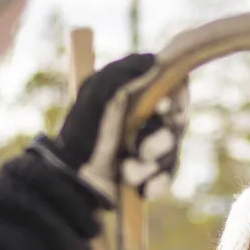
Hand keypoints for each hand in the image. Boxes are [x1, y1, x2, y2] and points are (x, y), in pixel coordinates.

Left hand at [30, 52, 188, 206]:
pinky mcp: (150, 174)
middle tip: (142, 150)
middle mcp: (145, 120)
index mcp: (135, 96)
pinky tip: (142, 188)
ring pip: (172, 153)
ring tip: (126, 171)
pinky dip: (157, 183)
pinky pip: (168, 177)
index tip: (166, 110)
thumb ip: (123, 74)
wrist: (71, 181)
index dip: (177, 100)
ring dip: (150, 164)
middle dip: (160, 140)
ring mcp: (149, 148)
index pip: (174, 89)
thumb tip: (155, 61)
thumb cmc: (81, 134)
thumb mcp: (96, 97)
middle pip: (177, 124)